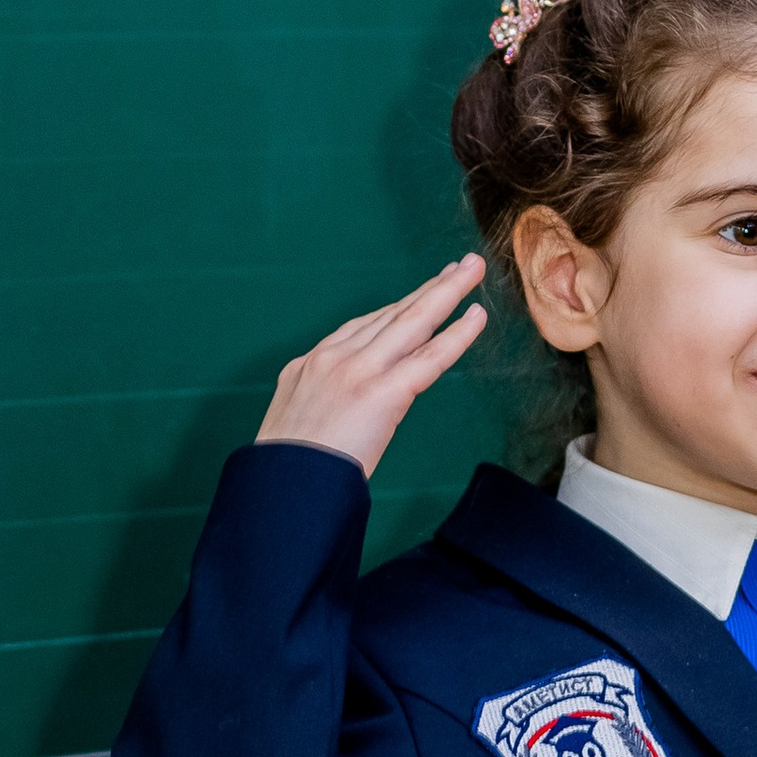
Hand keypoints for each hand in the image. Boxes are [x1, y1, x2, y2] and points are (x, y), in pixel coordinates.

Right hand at [255, 256, 487, 477]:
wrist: (280, 489)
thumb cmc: (286, 473)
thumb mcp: (292, 425)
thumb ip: (322, 406)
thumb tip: (340, 415)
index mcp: (309, 365)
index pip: (362, 328)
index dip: (398, 308)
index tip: (420, 295)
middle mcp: (332, 357)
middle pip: (391, 313)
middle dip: (429, 288)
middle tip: (459, 267)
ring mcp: (358, 371)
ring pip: (413, 321)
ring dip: (447, 291)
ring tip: (473, 271)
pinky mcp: (381, 392)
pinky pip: (429, 357)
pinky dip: (457, 335)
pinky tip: (476, 316)